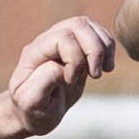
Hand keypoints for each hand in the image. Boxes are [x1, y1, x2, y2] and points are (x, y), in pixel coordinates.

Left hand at [5, 16, 115, 134]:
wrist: (33, 113)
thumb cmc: (31, 110)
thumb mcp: (30, 102)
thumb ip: (42, 81)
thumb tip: (62, 66)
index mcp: (35, 52)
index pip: (62, 38)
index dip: (74, 58)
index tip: (70, 81)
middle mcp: (48, 41)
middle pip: (78, 25)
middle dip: (94, 50)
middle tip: (95, 75)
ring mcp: (63, 41)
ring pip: (89, 26)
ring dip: (104, 47)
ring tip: (103, 70)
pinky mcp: (76, 47)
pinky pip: (97, 34)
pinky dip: (108, 47)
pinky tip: (106, 67)